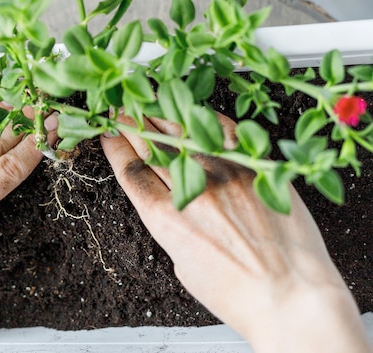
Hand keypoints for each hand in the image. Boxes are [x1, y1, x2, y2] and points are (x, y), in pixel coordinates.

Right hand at [102, 112, 370, 352]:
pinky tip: (191, 109)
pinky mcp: (256, 168)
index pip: (131, 171)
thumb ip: (173, 228)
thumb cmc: (238, 293)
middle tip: (120, 109)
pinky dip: (204, 118)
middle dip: (130, 125)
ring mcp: (226, 174)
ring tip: (147, 102)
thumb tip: (171, 203)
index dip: (115, 147)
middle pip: (151, 147)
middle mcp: (193, 191)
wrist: (291, 296)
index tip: (107, 133)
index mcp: (168, 220)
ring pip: (183, 134)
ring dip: (160, 115)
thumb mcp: (184, 266)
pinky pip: (225, 132)